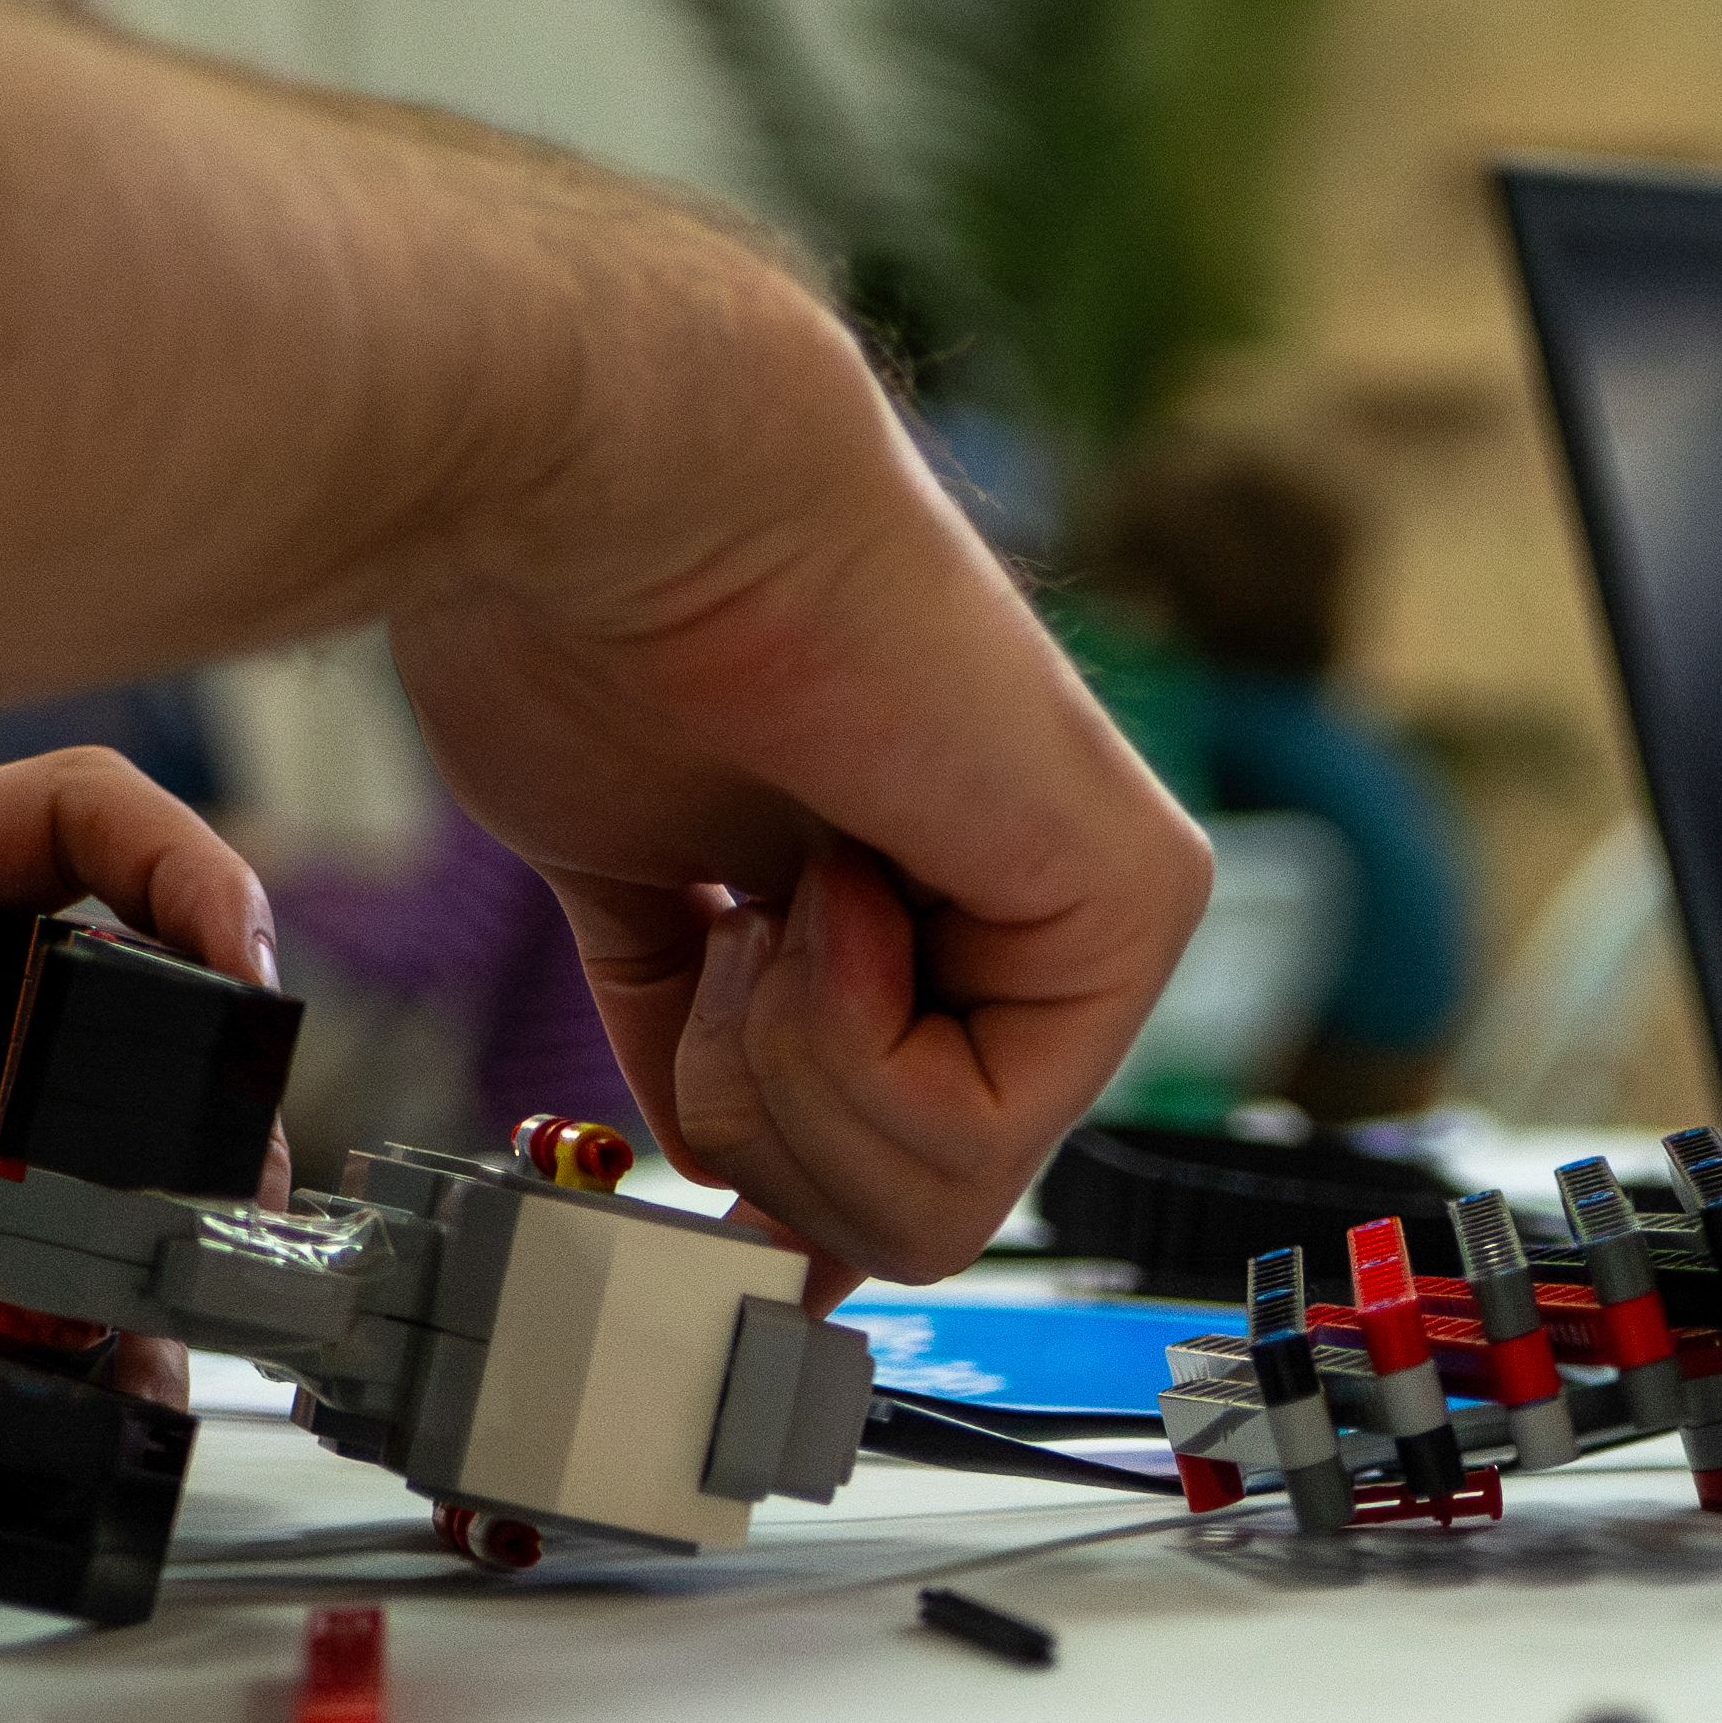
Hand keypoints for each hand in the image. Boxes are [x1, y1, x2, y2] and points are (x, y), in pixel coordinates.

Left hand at [0, 752, 271, 1507]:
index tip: (242, 979)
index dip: (181, 868)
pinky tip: (77, 1402)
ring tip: (143, 1346)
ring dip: (136, 1255)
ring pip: (97, 1163)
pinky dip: (81, 1345)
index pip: (55, 823)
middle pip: (118, 1010)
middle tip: (210, 1219)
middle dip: (191, 1115)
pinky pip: (41, 1281)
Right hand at [390, 263, 1209, 1290]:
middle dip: (761, 1125)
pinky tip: (825, 876)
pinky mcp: (1138, 901)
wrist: (603, 493)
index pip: (879, 1191)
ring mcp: (1097, 918)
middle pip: (901, 1228)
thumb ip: (728, 1064)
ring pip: (934, 1213)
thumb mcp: (649, 916)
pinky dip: (840, 1040)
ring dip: (786, 1075)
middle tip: (733, 924)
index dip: (762, 1169)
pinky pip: (977, 1144)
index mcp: (925, 924)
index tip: (697, 1003)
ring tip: (775, 883)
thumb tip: (756, 1229)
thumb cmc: (583, 630)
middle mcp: (1031, 924)